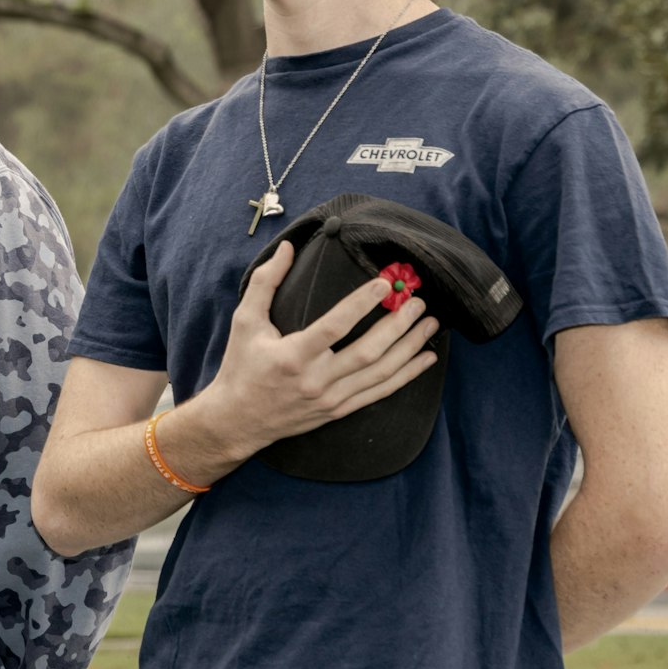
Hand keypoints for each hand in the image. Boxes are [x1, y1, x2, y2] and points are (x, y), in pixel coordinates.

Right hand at [192, 241, 440, 459]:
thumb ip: (265, 282)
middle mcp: (315, 380)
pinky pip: (380, 392)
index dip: (361, 304)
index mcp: (293, 356)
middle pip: (368, 352)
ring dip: (410, 347)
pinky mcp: (338, 410)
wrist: (238, 420)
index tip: (384, 285)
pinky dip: (406, 376)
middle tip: (418, 302)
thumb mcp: (244, 321)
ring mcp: (330, 398)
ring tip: (430, 323)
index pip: (334, 327)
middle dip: (398, 326)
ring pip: (380, 373)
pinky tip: (426, 359)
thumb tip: (289, 248)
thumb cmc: (241, 367)